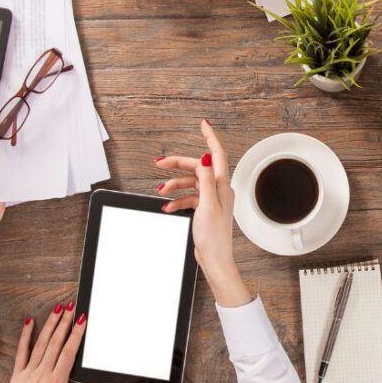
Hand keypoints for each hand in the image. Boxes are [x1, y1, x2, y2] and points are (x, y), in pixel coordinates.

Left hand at [0, 303, 100, 382]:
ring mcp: (28, 372)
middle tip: (72, 306)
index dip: (76, 333)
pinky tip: (29, 322)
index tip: (82, 319)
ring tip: (57, 309)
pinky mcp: (17, 374)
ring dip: (50, 324)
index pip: (68, 352)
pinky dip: (25, 335)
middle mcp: (42, 373)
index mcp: (56, 382)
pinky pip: (22, 351)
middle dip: (65, 322)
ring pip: (41, 343)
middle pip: (56, 342)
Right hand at [155, 119, 249, 306]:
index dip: (210, 137)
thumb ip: (206, 181)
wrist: (214, 259)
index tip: (203, 124)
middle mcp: (219, 189)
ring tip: (161, 192)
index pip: (217, 155)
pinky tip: (168, 206)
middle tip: (159, 163)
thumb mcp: (208, 206)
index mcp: (222, 185)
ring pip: (190, 183)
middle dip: (178, 165)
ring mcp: (211, 199)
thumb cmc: (214, 236)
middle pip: (197, 168)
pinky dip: (177, 200)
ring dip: (174, 186)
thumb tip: (205, 159)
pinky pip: (188, 198)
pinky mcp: (204, 209)